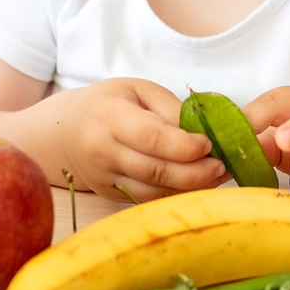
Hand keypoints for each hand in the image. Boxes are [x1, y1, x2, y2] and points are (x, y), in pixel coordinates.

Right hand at [60, 78, 227, 202]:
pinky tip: (195, 184)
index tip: (208, 144)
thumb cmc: (109, 103)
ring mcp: (105, 178)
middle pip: (155, 170)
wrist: (68, 131)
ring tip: (216, 175)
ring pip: (153, 190)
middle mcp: (103, 152)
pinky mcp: (110, 195)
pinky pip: (147, 199)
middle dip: (194, 172)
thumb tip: (201, 131)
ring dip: (190, 187)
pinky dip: (175, 194)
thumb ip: (169, 108)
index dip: (183, 145)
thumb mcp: (138, 90)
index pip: (151, 137)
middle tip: (221, 166)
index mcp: (110, 118)